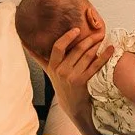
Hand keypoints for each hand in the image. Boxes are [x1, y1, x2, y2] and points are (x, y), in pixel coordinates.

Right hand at [47, 13, 110, 134]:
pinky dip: (104, 56)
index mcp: (53, 66)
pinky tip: (110, 49)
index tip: (76, 30)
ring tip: (102, 38)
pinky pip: (96, 65)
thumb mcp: (47, 71)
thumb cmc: (60, 83)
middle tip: (97, 32)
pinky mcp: (84, 82)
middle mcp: (62, 71)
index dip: (67, 37)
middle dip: (88, 39)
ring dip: (96, 45)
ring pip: (87, 56)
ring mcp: (73, 77)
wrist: (71, 104)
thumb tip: (24, 43)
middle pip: (77, 50)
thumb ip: (38, 57)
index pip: (58, 47)